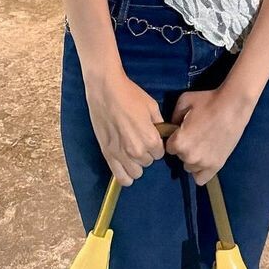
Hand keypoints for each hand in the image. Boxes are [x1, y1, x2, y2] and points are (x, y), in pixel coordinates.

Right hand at [85, 73, 166, 187]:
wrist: (106, 90)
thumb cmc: (130, 95)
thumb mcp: (152, 106)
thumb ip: (159, 124)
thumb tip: (162, 133)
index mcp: (150, 139)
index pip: (159, 153)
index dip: (156, 144)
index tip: (150, 136)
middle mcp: (137, 152)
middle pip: (148, 162)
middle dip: (146, 152)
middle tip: (139, 139)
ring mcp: (121, 156)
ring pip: (136, 173)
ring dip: (136, 163)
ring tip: (131, 150)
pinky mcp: (108, 156)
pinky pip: (121, 178)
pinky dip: (125, 175)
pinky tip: (125, 164)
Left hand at [165, 87, 254, 185]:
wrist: (232, 105)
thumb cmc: (207, 100)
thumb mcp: (184, 102)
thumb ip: (173, 117)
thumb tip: (172, 127)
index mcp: (179, 142)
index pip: (169, 147)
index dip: (175, 138)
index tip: (182, 132)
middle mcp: (189, 156)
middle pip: (180, 157)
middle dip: (184, 147)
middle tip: (195, 135)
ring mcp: (203, 163)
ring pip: (190, 167)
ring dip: (193, 158)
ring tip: (202, 144)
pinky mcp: (216, 166)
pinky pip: (201, 179)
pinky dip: (200, 171)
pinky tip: (204, 159)